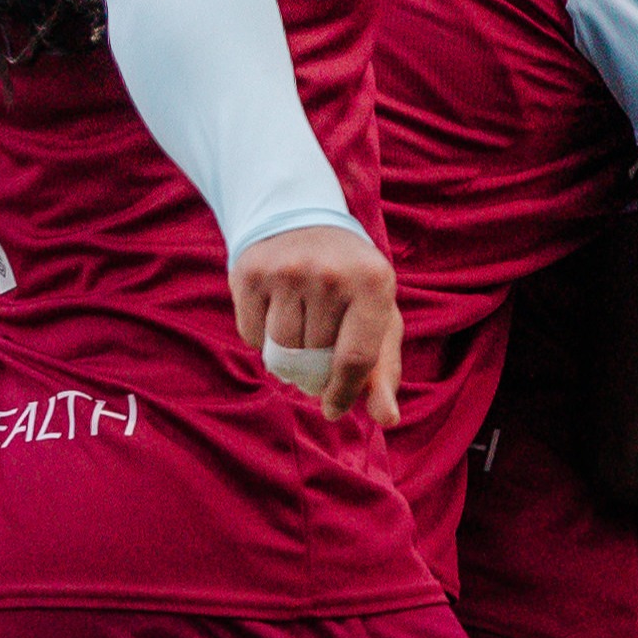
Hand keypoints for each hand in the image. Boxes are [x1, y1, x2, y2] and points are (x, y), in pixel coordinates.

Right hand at [231, 223, 399, 423]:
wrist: (300, 217)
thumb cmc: (349, 282)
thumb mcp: (378, 316)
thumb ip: (384, 371)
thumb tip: (387, 420)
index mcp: (374, 282)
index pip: (355, 359)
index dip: (343, 394)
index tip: (333, 408)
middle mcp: (330, 273)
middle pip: (314, 358)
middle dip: (314, 368)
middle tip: (316, 349)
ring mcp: (287, 270)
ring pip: (281, 351)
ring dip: (287, 356)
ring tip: (298, 332)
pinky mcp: (250, 273)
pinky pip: (252, 336)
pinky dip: (261, 339)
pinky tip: (274, 312)